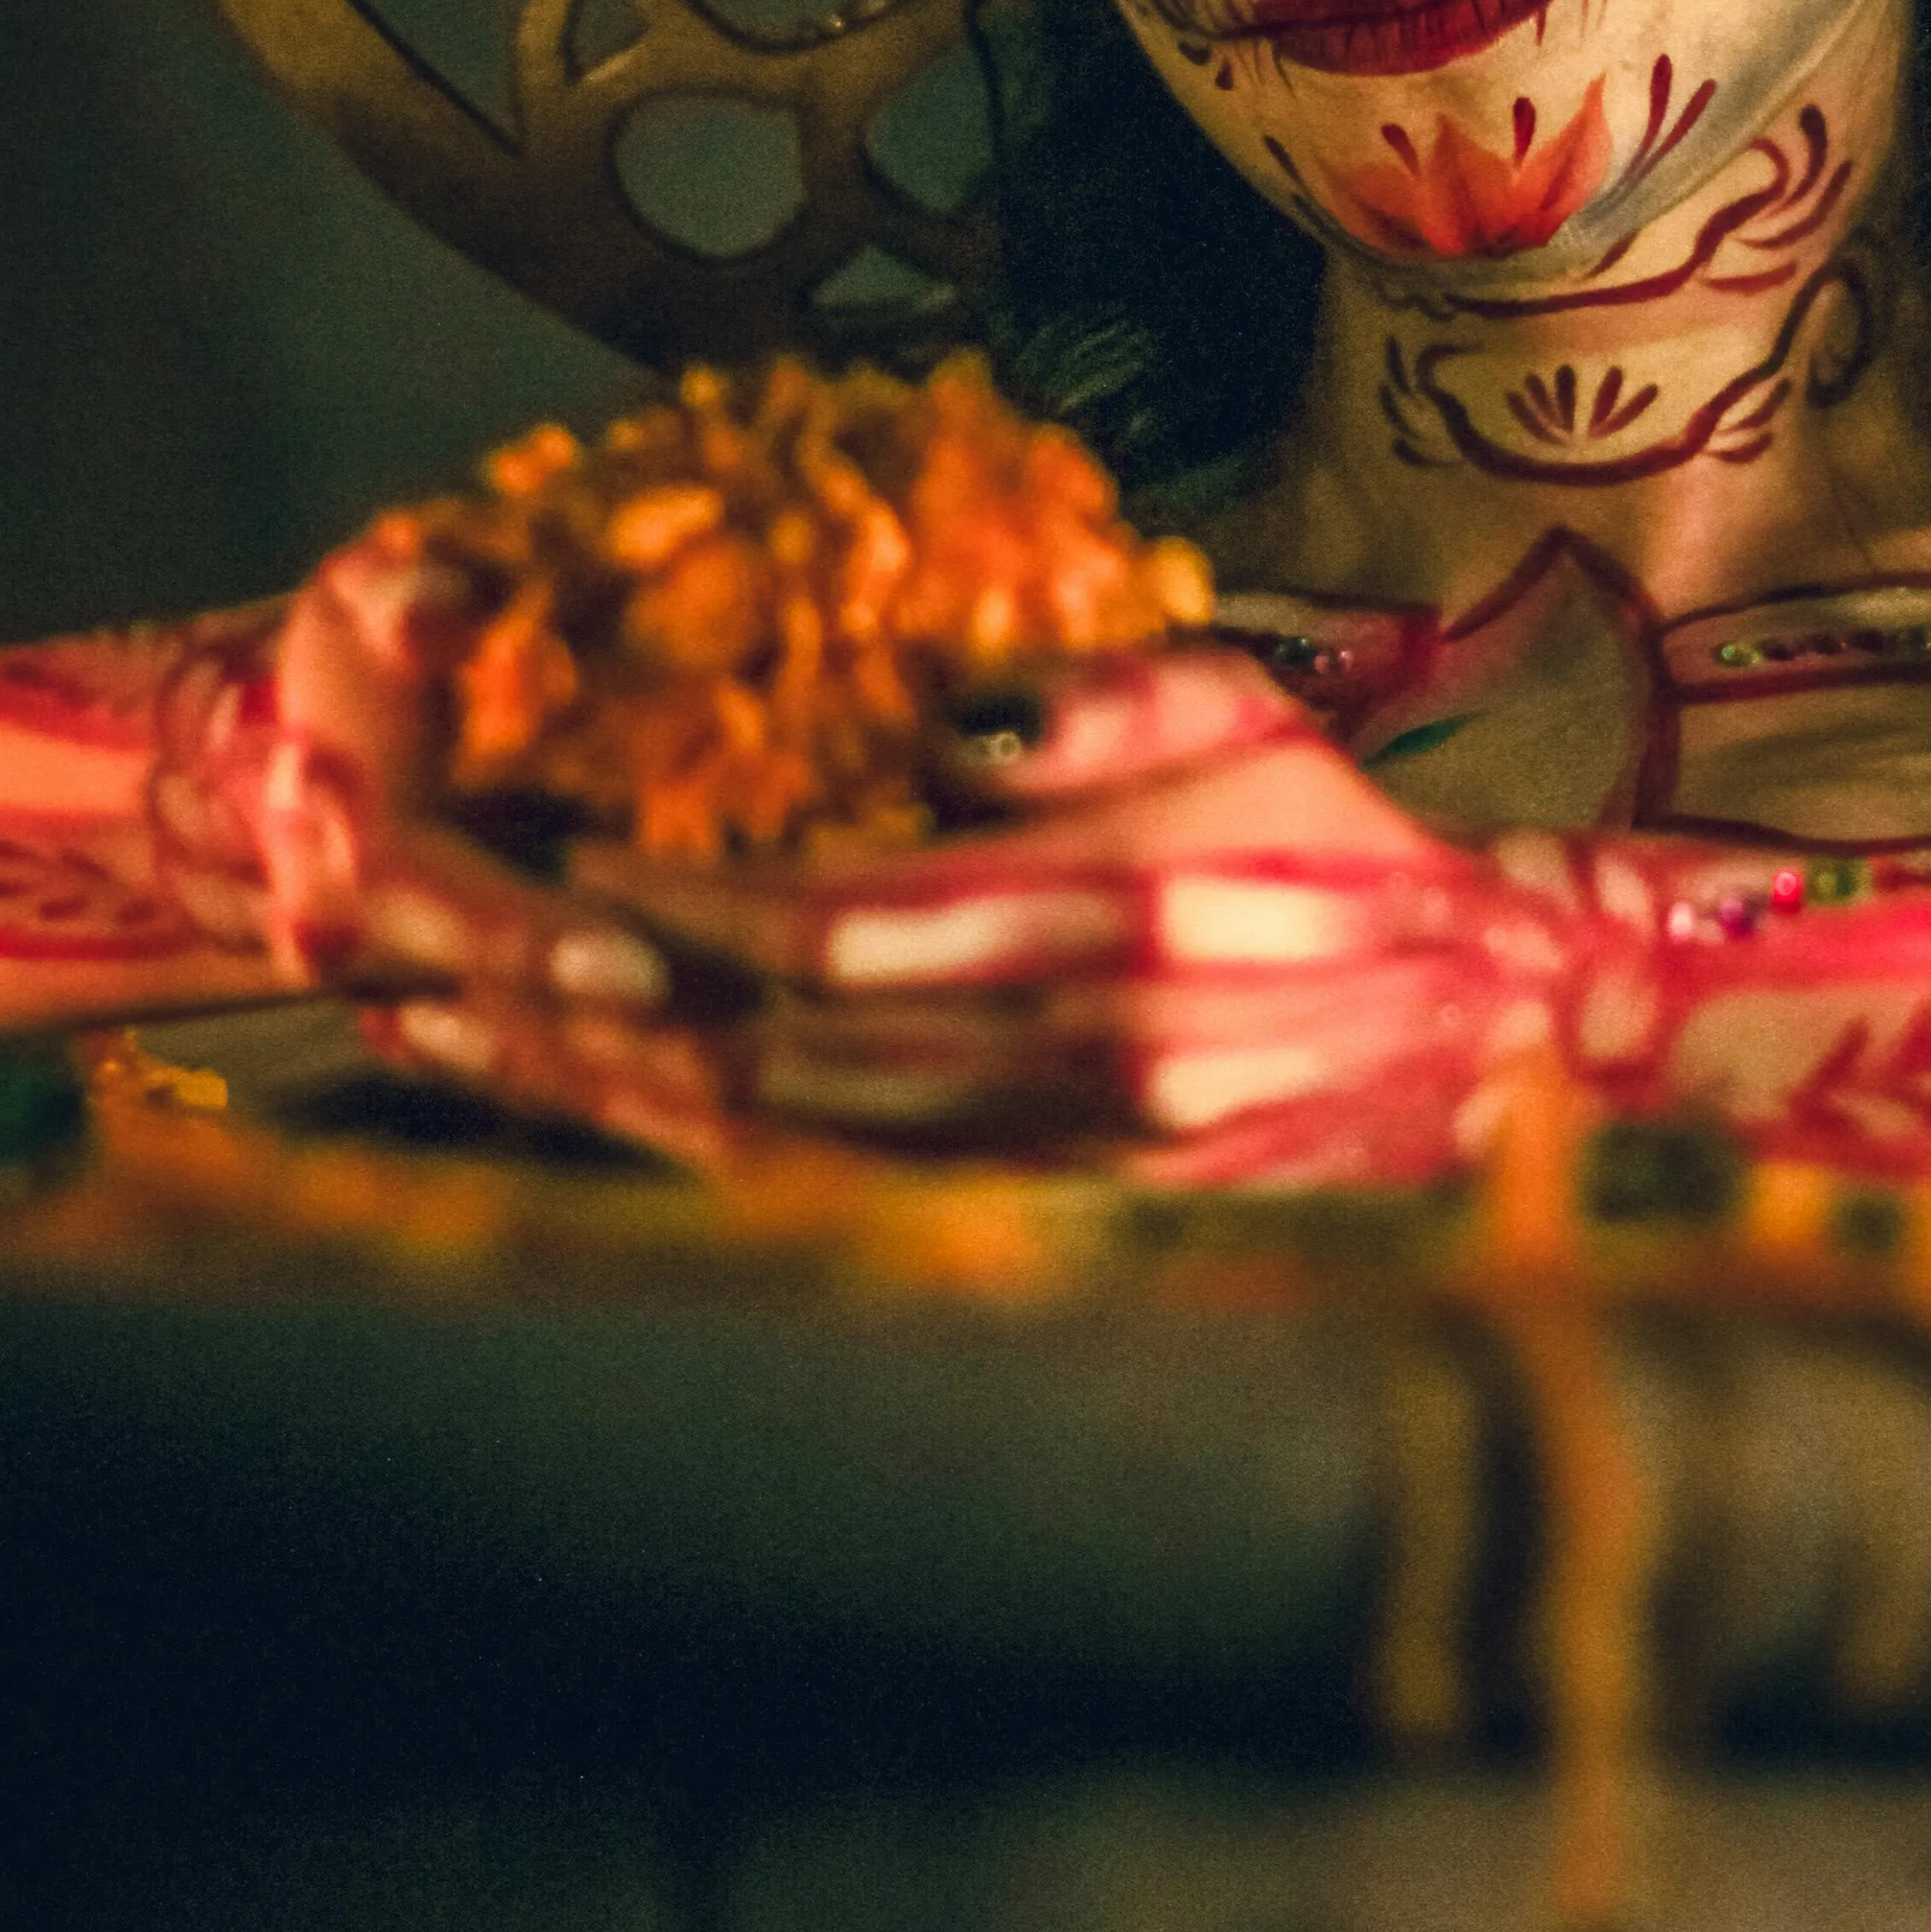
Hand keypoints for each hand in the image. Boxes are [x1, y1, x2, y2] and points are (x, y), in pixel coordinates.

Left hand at [155, 545, 1591, 1182]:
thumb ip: (1085, 704)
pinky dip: (732, 1181)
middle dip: (603, 1019)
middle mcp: (1093, 1054)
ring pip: (803, 1154)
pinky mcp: (1086, 1226)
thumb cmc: (1341, 840)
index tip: (561, 865)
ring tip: (474, 1060)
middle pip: (788, 1057)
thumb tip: (926, 726)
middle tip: (438, 972)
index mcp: (1120, 913)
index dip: (687, 905)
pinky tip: (620, 1142)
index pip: (844, 922)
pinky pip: (870, 1210)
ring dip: (628, 1113)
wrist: (1493, 1022)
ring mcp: (1087, 1165)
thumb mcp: (1241, 709)